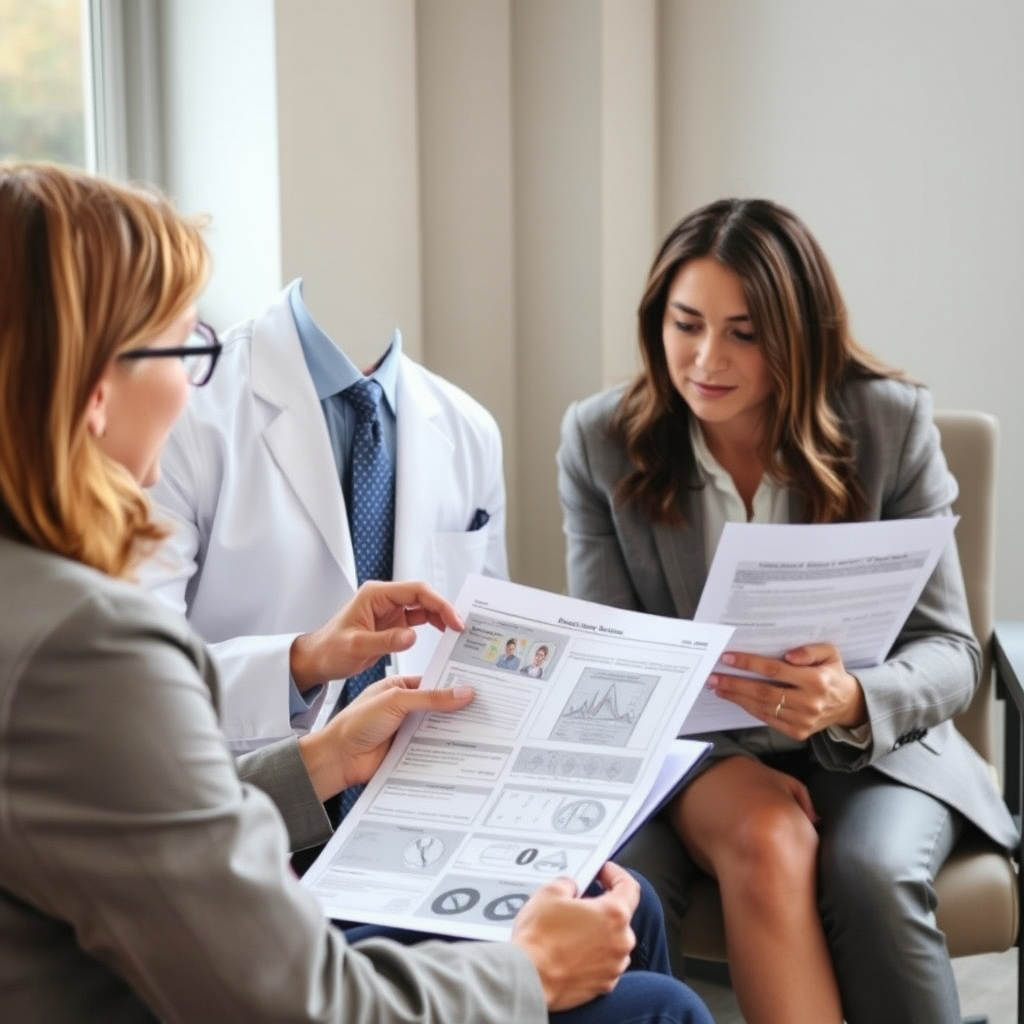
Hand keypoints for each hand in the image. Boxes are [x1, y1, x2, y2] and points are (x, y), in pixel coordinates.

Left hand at [289, 580, 464, 690]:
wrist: (318, 660)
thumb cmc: (330, 649)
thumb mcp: (356, 646)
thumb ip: (385, 641)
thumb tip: (412, 635)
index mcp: (376, 595)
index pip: (416, 591)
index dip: (438, 603)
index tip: (453, 620)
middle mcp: (385, 599)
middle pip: (423, 597)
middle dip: (444, 609)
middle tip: (461, 627)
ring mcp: (390, 611)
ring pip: (424, 607)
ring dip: (441, 617)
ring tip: (457, 632)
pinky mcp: (393, 624)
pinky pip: (419, 620)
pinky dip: (433, 626)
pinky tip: (444, 636)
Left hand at [297, 676, 474, 799]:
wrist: (338, 758)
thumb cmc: (355, 723)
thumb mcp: (396, 701)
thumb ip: (430, 698)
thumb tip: (461, 693)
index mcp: (400, 688)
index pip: (434, 683)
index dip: (454, 685)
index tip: (477, 686)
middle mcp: (405, 709)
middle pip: (439, 708)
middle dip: (458, 710)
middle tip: (485, 708)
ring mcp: (407, 731)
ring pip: (438, 729)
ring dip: (453, 731)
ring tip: (481, 729)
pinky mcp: (409, 752)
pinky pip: (432, 749)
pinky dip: (445, 750)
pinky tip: (462, 750)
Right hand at [510, 862, 638, 1010]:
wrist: (528, 979)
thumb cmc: (539, 940)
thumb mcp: (550, 892)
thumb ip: (569, 884)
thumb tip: (572, 888)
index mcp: (614, 915)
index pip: (629, 887)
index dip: (616, 875)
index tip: (605, 872)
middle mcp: (620, 942)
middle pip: (619, 916)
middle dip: (600, 907)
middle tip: (578, 903)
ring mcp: (613, 967)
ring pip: (612, 941)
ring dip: (597, 933)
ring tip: (570, 930)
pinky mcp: (603, 986)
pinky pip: (603, 963)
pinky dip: (591, 955)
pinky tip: (569, 952)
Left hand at [709, 644, 866, 740]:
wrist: (847, 704)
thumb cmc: (832, 674)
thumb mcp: (830, 653)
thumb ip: (810, 650)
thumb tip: (788, 655)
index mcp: (816, 680)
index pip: (774, 670)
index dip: (749, 663)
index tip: (728, 658)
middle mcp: (809, 702)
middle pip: (763, 692)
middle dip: (734, 684)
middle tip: (714, 677)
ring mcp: (803, 720)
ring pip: (762, 707)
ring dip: (737, 697)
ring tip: (719, 687)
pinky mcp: (798, 732)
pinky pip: (767, 719)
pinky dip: (749, 708)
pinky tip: (736, 699)